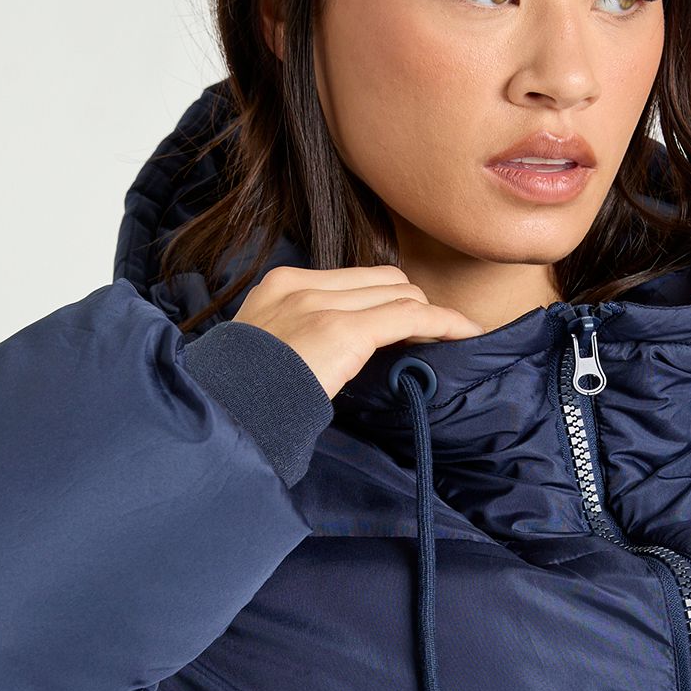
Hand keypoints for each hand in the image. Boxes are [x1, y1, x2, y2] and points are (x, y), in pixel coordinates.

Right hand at [234, 265, 485, 396]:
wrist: (226, 411)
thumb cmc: (242, 397)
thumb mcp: (264, 353)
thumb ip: (298, 339)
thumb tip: (330, 357)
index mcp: (281, 286)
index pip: (352, 279)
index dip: (385, 300)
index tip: (404, 326)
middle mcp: (303, 286)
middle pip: (382, 279)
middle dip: (410, 305)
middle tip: (431, 336)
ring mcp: (322, 305)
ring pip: (399, 293)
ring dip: (428, 316)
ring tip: (450, 338)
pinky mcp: (344, 329)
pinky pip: (410, 316)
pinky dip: (444, 322)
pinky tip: (465, 333)